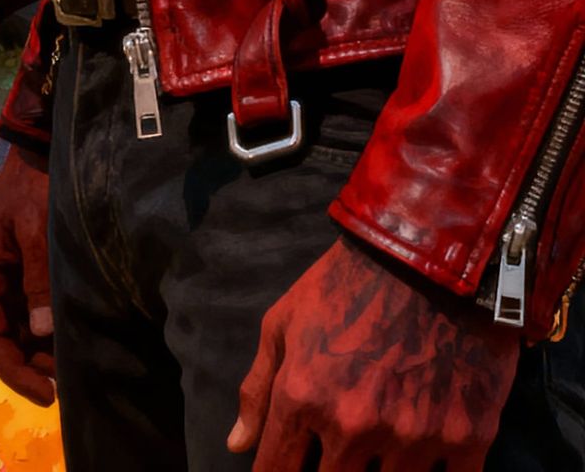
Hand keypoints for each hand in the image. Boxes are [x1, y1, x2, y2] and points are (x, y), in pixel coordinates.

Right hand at [0, 144, 55, 406]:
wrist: (39, 150)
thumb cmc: (35, 187)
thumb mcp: (36, 231)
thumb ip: (38, 281)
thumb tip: (40, 334)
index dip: (16, 370)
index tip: (47, 392)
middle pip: (4, 338)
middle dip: (31, 365)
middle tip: (67, 382)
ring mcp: (7, 277)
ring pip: (19, 329)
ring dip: (40, 351)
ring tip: (72, 367)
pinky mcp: (25, 271)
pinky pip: (31, 311)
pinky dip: (47, 331)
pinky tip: (69, 339)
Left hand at [228, 237, 520, 469]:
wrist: (428, 255)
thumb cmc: (346, 285)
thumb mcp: (285, 322)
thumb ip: (258, 389)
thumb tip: (237, 446)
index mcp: (303, 398)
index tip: (288, 466)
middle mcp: (354, 427)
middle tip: (336, 452)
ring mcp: (412, 438)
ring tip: (375, 447)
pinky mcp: (467, 439)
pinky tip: (420, 454)